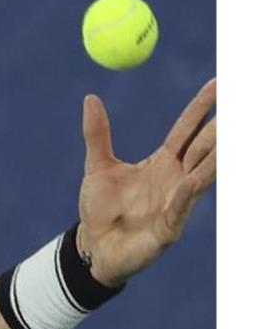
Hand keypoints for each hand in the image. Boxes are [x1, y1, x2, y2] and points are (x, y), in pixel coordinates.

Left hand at [75, 78, 216, 287]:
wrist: (92, 246)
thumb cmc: (100, 209)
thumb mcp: (97, 167)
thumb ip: (97, 134)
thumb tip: (90, 98)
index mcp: (162, 162)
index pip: (187, 128)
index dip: (202, 106)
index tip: (218, 82)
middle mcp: (176, 179)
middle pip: (203, 147)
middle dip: (220, 127)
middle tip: (239, 104)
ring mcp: (176, 202)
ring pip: (202, 175)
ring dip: (216, 157)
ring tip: (230, 135)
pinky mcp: (169, 228)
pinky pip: (180, 208)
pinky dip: (184, 194)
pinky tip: (190, 181)